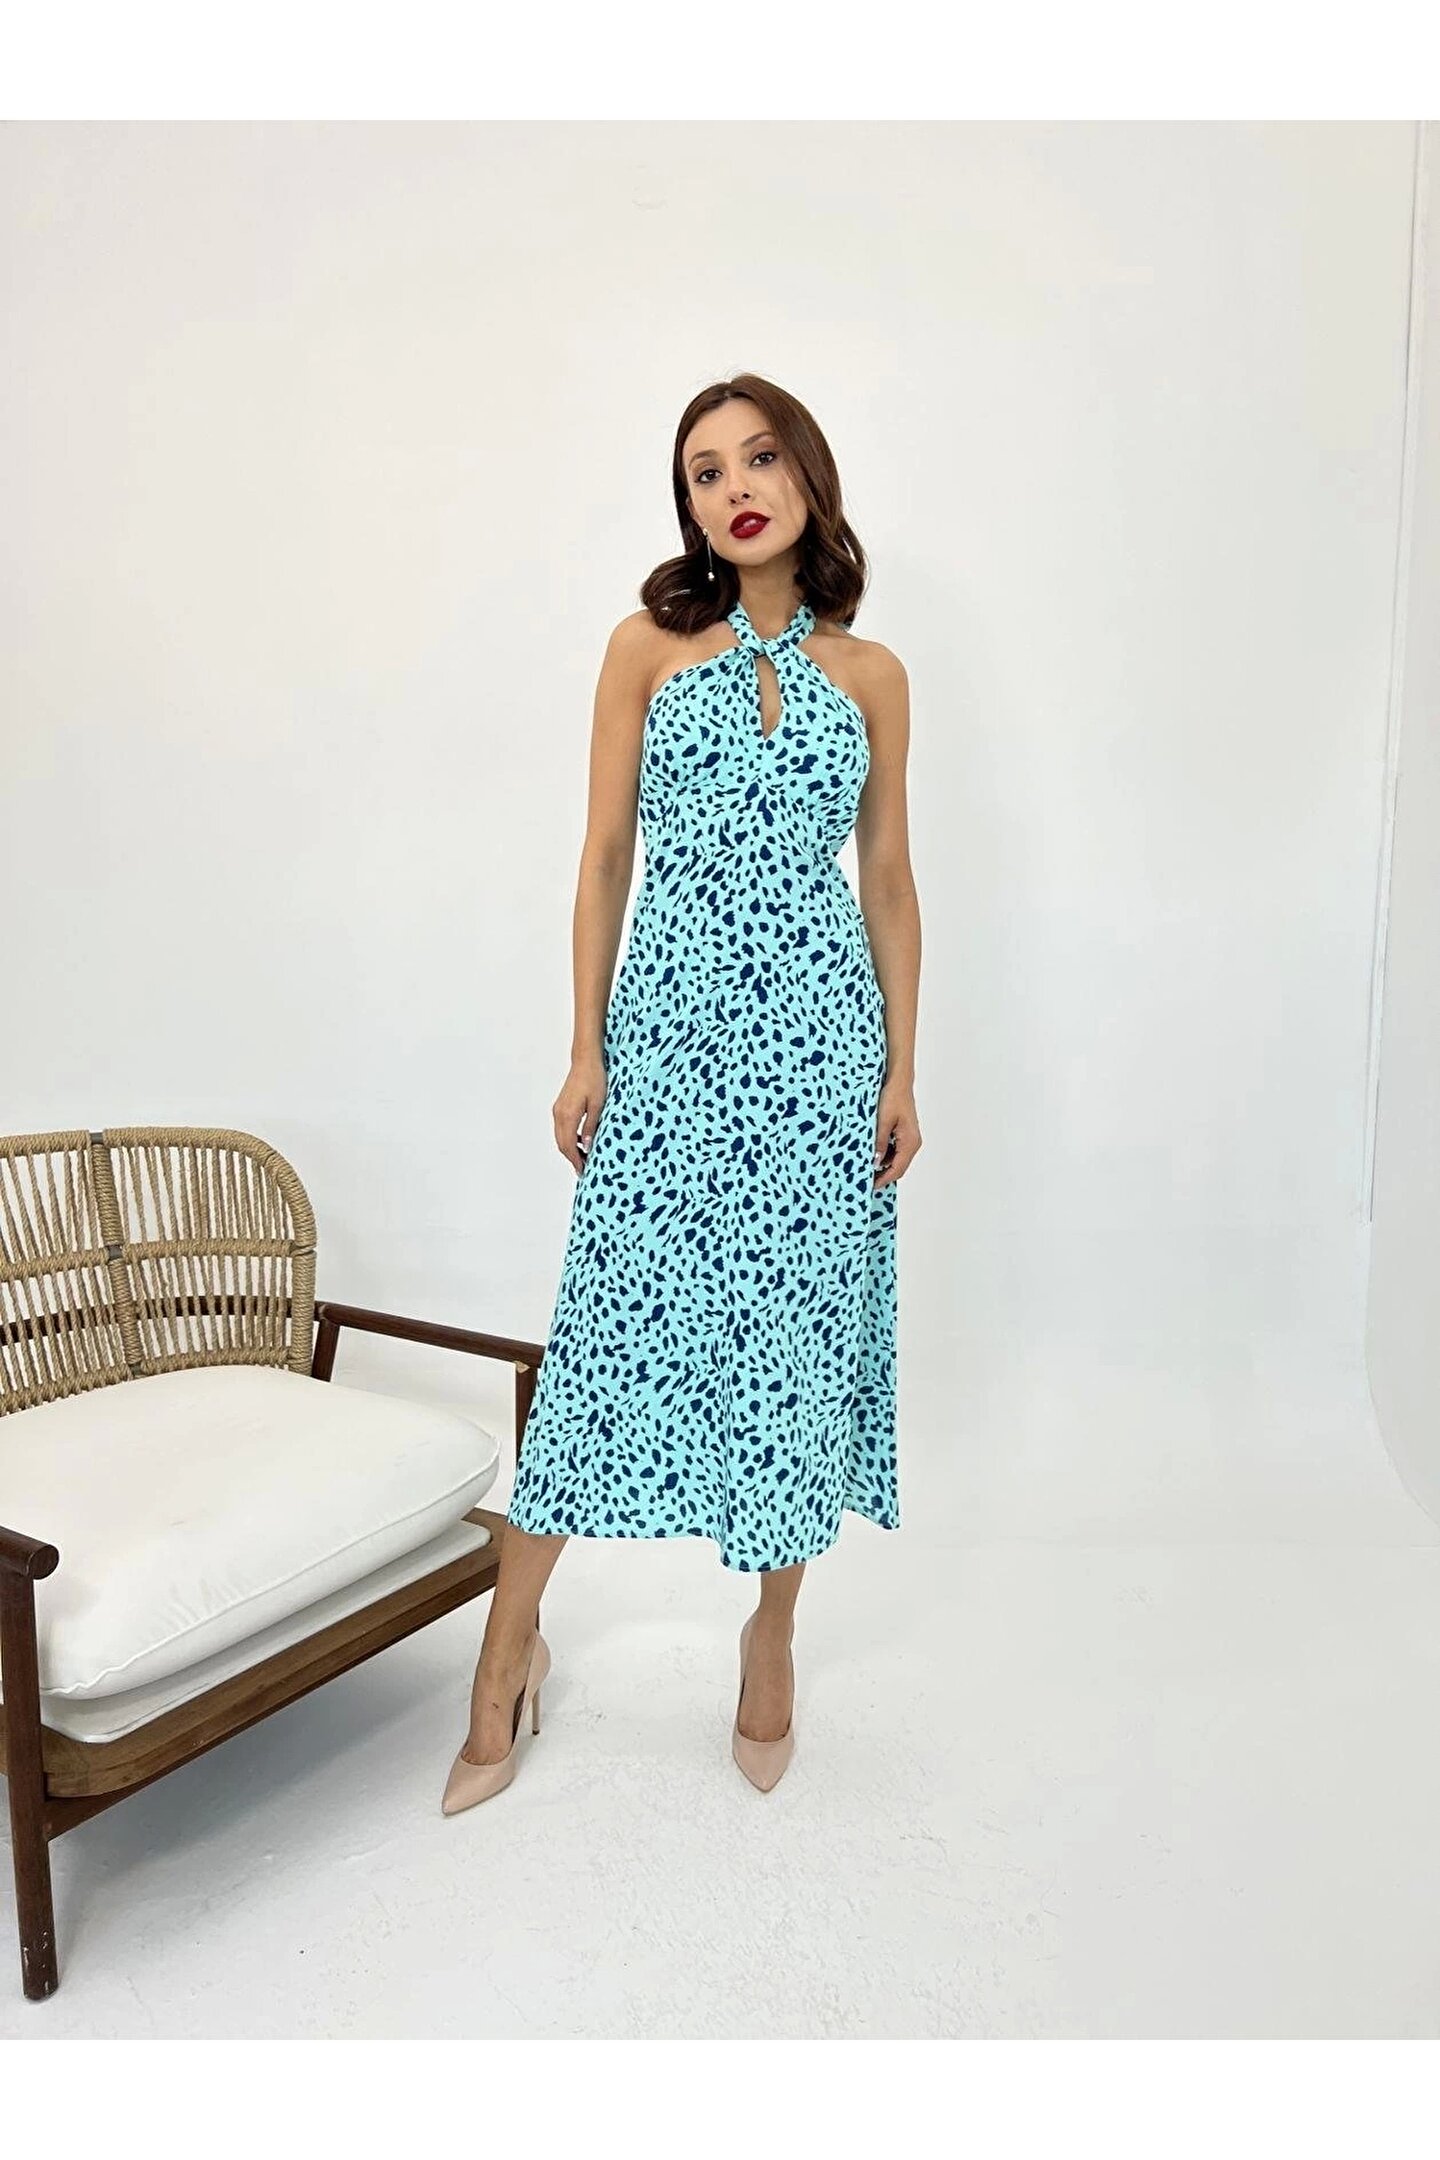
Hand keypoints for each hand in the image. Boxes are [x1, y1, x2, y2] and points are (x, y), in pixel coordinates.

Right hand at [553, 1056, 607, 1173]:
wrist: (585, 1061)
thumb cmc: (595, 1080)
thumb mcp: (598, 1105)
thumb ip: (591, 1127)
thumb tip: (586, 1147)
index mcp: (568, 1115)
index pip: (568, 1145)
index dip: (575, 1160)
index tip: (583, 1171)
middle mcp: (559, 1114)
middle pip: (561, 1143)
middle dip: (572, 1158)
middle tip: (584, 1169)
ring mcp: (558, 1110)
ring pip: (560, 1137)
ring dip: (569, 1149)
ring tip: (583, 1158)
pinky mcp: (560, 1106)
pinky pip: (561, 1128)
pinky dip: (568, 1139)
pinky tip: (579, 1142)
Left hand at [873, 1080, 920, 1189]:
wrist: (899, 1082)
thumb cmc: (893, 1097)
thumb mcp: (882, 1122)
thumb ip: (879, 1143)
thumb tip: (875, 1163)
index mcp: (910, 1142)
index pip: (897, 1169)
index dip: (883, 1179)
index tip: (870, 1186)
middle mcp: (913, 1143)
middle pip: (898, 1167)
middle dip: (883, 1175)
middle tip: (865, 1180)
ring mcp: (909, 1139)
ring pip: (896, 1159)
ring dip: (882, 1165)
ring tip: (866, 1168)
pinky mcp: (904, 1134)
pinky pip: (895, 1150)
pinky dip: (884, 1155)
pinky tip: (872, 1154)